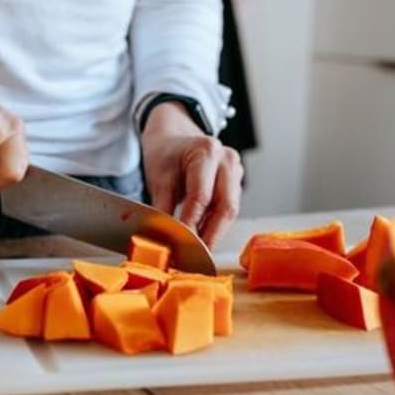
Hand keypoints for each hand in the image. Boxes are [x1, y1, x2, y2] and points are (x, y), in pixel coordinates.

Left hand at [141, 102, 243, 246]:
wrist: (174, 137)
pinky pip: (229, 208)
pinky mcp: (236, 182)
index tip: (181, 246)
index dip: (192, 225)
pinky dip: (216, 224)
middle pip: (225, 206)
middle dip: (211, 235)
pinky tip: (203, 237)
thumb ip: (162, 209)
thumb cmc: (166, 154)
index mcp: (207, 151)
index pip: (201, 197)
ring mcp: (235, 170)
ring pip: (230, 210)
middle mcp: (227, 160)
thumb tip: (162, 239)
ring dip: (215, 232)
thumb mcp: (158, 178)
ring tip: (199, 251)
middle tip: (196, 257)